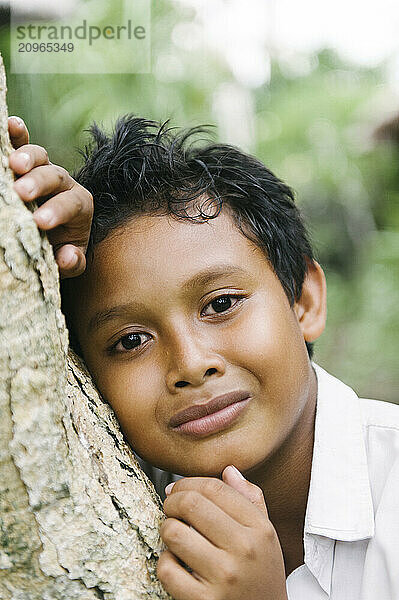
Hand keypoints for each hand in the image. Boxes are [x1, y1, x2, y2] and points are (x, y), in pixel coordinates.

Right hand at [8, 116, 93, 278]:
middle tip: (23, 194)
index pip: (72, 205)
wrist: (52, 236)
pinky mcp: (26, 162)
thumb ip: (73, 262)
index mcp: (80, 206)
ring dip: (26, 157)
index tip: (40, 222)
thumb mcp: (70, 261)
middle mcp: (64, 183)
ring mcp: (45, 169)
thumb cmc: (61, 248)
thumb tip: (67, 257)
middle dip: (39, 184)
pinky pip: (22, 144)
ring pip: (40, 157)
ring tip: (13, 165)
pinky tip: (11, 124)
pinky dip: (17, 134)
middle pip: (56, 177)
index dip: (57, 211)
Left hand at [158, 466, 287, 599]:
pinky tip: (176, 563)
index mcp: (260, 529)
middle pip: (191, 504)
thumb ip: (251, 500)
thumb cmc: (262, 575)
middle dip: (172, 502)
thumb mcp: (266, 536)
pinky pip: (167, 569)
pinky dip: (165, 562)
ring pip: (174, 533)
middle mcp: (244, 550)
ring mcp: (224, 577)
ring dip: (167, 530)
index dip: (189, 482)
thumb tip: (228, 470)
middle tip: (171, 509)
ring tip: (175, 536)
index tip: (179, 489)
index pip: (214, 488)